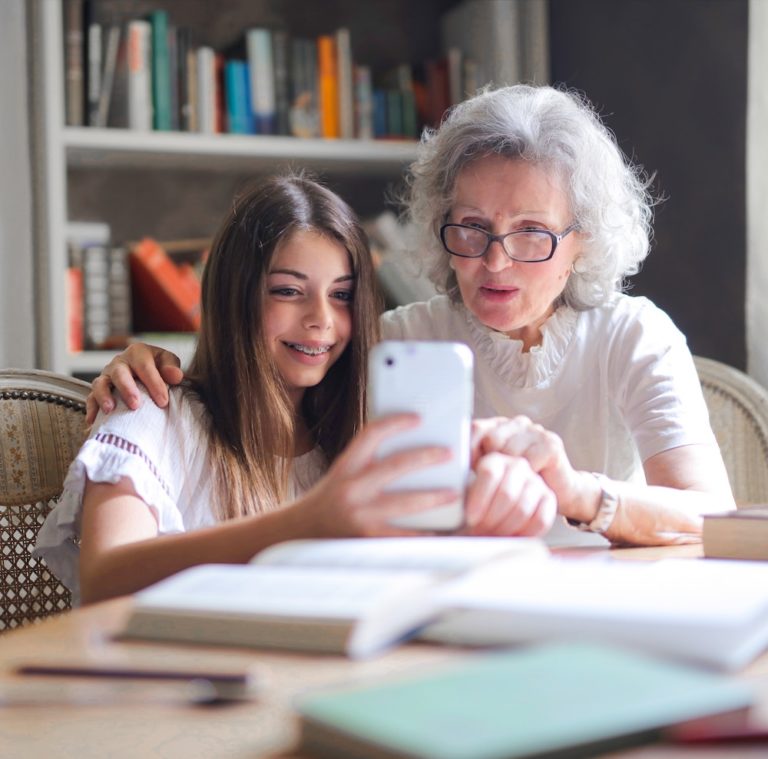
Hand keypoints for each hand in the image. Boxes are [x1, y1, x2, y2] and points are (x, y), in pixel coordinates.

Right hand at [86, 343, 184, 423]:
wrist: (144, 370)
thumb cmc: (158, 367)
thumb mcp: (167, 362)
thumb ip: (171, 367)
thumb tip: (175, 376)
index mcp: (137, 353)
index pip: (144, 367)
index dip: (154, 384)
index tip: (163, 402)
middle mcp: (119, 362)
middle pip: (119, 373)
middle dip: (127, 389)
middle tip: (135, 405)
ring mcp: (107, 376)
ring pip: (100, 384)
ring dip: (104, 397)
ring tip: (110, 410)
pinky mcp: (99, 389)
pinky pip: (91, 398)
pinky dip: (91, 409)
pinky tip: (93, 421)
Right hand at [295, 414, 458, 536]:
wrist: (300, 533)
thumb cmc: (328, 501)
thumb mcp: (342, 474)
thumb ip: (368, 463)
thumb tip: (407, 449)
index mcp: (346, 466)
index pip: (371, 434)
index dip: (396, 423)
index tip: (418, 418)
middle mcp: (351, 488)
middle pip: (395, 466)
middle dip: (426, 457)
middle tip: (449, 453)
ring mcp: (360, 515)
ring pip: (405, 503)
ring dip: (433, 497)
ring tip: (453, 492)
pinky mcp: (368, 539)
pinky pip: (403, 535)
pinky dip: (424, 532)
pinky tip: (441, 529)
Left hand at [463, 453, 555, 535]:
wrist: (500, 509)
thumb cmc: (476, 504)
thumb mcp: (463, 495)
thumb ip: (458, 496)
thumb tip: (446, 501)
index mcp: (494, 460)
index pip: (489, 473)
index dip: (479, 499)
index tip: (471, 519)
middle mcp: (517, 465)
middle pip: (507, 493)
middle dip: (491, 519)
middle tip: (480, 532)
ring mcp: (535, 481)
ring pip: (522, 508)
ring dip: (505, 529)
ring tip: (492, 536)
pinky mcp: (549, 498)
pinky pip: (540, 520)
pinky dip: (524, 534)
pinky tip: (510, 538)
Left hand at [471, 416, 596, 522]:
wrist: (560, 492)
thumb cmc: (521, 484)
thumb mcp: (494, 471)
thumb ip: (475, 462)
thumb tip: (450, 464)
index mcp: (499, 425)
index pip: (475, 429)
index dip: (469, 450)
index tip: (469, 471)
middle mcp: (517, 423)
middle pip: (491, 439)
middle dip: (491, 464)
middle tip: (496, 482)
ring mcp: (535, 431)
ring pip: (509, 451)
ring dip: (510, 473)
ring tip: (515, 483)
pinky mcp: (551, 444)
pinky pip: (528, 461)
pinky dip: (527, 476)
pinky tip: (531, 481)